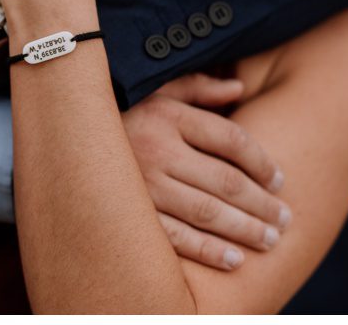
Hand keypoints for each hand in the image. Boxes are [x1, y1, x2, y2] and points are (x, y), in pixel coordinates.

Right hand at [125, 73, 288, 270]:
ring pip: (206, 212)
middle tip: (285, 220)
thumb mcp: (155, 89)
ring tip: (269, 240)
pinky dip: (207, 251)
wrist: (63, 134)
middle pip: (226, 181)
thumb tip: (238, 90)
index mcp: (168, 115)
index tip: (280, 181)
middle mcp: (156, 149)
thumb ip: (197, 88)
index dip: (263, 163)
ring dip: (243, 230)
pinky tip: (233, 260)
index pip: (232, 141)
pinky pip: (174, 237)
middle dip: (262, 204)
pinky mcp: (128, 212)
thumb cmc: (118, 111)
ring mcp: (141, 184)